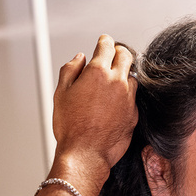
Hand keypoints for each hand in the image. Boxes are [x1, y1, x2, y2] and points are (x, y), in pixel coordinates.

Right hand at [51, 35, 137, 184]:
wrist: (86, 154)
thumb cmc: (71, 127)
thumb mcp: (61, 93)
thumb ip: (70, 70)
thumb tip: (80, 58)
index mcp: (97, 72)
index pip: (107, 45)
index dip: (104, 41)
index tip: (103, 42)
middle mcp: (117, 82)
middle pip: (126, 55)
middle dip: (118, 51)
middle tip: (112, 55)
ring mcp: (129, 98)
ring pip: (132, 76)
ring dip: (123, 74)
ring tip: (112, 81)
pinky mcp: (134, 113)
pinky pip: (133, 97)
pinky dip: (125, 95)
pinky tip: (115, 102)